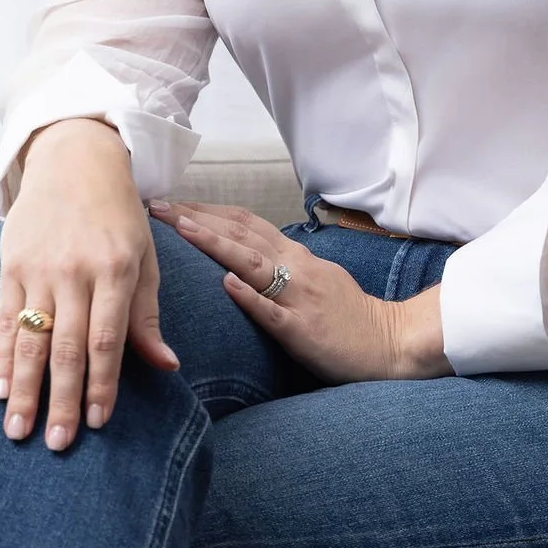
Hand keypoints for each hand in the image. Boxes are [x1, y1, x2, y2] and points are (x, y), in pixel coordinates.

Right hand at [0, 120, 176, 449]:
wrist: (74, 161)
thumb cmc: (119, 218)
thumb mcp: (145, 259)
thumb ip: (147, 316)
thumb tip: (166, 367)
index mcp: (116, 271)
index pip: (107, 341)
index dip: (102, 385)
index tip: (97, 423)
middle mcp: (75, 272)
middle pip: (67, 348)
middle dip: (62, 400)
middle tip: (57, 444)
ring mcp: (39, 269)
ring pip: (30, 339)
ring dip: (24, 390)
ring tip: (17, 430)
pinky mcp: (11, 266)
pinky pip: (3, 319)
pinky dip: (0, 357)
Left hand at [149, 203, 449, 383]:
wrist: (391, 344)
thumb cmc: (349, 318)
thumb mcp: (315, 281)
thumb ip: (281, 268)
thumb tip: (241, 263)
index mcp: (295, 257)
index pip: (244, 224)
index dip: (206, 210)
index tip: (171, 202)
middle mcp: (296, 268)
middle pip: (241, 234)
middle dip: (196, 217)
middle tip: (156, 205)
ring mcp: (300, 298)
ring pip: (253, 263)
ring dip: (215, 243)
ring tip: (180, 228)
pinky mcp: (304, 331)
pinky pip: (275, 313)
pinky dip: (251, 297)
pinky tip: (228, 285)